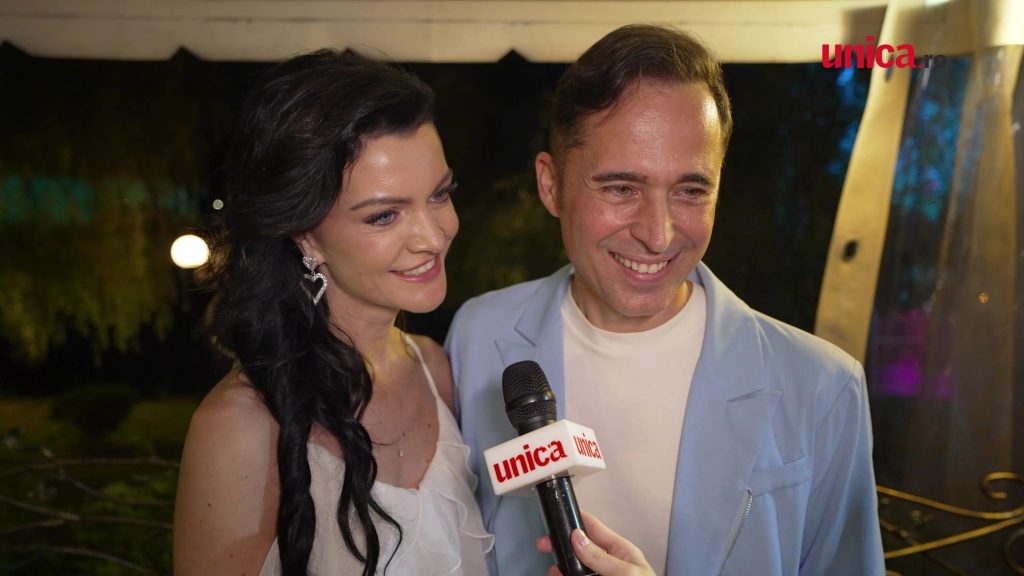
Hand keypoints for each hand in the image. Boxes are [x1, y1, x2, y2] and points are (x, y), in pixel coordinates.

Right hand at [535, 511, 654, 575]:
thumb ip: (601, 556)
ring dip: (562, 567)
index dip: (576, 520)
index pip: (595, 528)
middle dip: (562, 546)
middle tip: (545, 545)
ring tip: (552, 572)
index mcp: (621, 551)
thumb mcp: (625, 572)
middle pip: (580, 549)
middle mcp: (609, 564)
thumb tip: (578, 538)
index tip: (559, 516)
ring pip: (576, 568)